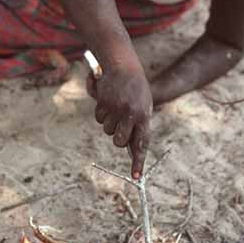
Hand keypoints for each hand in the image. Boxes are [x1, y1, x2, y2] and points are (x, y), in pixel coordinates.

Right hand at [88, 64, 151, 178]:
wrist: (123, 66)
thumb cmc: (136, 90)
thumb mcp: (143, 107)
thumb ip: (138, 126)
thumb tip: (131, 150)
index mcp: (144, 116)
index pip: (142, 144)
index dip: (138, 162)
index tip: (136, 177)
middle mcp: (131, 114)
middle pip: (119, 142)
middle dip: (118, 138)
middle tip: (120, 128)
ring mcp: (116, 109)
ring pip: (107, 131)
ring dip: (110, 123)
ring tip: (116, 106)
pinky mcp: (103, 103)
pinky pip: (99, 119)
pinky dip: (102, 113)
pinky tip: (108, 100)